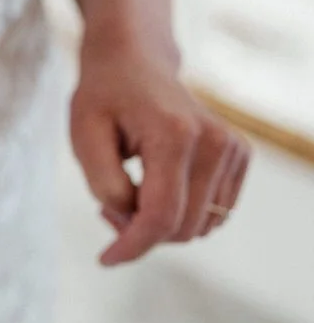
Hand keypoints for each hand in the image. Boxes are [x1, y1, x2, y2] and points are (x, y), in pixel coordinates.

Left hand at [71, 31, 250, 266]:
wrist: (134, 62)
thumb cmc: (103, 97)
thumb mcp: (83, 135)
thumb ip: (104, 183)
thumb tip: (133, 220)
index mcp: (175, 135)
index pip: (160, 215)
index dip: (131, 246)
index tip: (105, 260)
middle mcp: (215, 143)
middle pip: (182, 227)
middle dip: (140, 231)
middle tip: (107, 207)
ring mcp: (233, 149)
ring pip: (200, 226)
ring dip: (160, 224)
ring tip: (127, 193)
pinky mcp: (239, 156)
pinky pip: (213, 213)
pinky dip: (181, 214)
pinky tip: (153, 189)